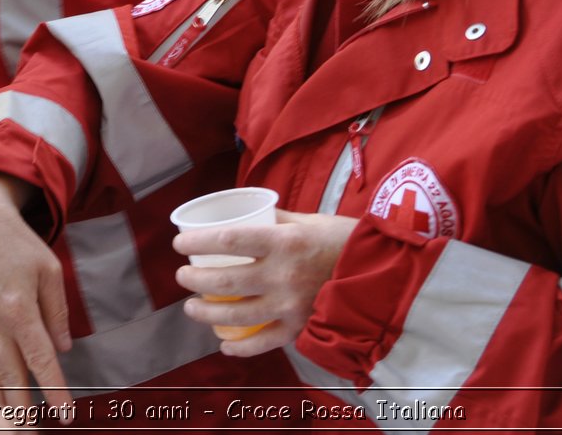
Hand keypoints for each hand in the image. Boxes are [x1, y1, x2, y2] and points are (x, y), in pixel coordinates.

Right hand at [0, 173, 73, 411]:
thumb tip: (62, 347)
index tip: (65, 412)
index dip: (54, 389)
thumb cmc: (14, 241)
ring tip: (8, 426)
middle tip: (29, 432)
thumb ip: (57, 310)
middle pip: (9, 376)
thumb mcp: (49, 268)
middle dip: (21, 409)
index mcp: (18, 308)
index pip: (40, 360)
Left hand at [173, 211, 356, 356]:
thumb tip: (244, 213)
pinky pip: (263, 342)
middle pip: (224, 281)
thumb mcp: (306, 219)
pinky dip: (240, 348)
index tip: (179, 245)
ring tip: (191, 307)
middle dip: (194, 280)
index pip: (227, 240)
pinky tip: (224, 345)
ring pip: (236, 314)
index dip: (197, 243)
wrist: (381, 271)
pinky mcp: (300, 327)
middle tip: (182, 277)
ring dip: (206, 313)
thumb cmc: (342, 239)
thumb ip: (274, 219)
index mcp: (283, 240)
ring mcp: (291, 305)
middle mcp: (283, 274)